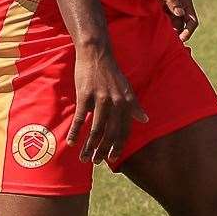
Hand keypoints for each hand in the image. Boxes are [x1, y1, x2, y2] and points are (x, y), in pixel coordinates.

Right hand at [66, 46, 148, 163]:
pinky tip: (71, 142)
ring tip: (84, 158)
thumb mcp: (126, 88)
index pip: (124, 130)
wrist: (96, 54)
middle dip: (103, 150)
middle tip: (96, 162)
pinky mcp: (85, 96)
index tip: (113, 158)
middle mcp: (115, 103)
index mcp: (125, 103)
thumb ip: (134, 105)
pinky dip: (75, 132)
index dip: (118, 146)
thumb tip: (145, 119)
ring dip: (89, 147)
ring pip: (95, 130)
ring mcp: (100, 99)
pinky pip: (80, 118)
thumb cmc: (111, 72)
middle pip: (110, 133)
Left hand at [158, 0, 198, 42]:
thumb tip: (180, 13)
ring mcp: (174, 15)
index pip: (193, 21)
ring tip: (159, 31)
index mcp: (186, 2)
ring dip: (170, 33)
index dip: (188, 32)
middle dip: (179, 35)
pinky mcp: (167, 19)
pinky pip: (169, 30)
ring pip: (176, 30)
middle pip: (185, 28)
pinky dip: (165, 32)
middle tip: (169, 42)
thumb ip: (172, 1)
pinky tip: (157, 31)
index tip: (181, 39)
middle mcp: (182, 9)